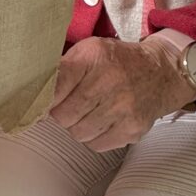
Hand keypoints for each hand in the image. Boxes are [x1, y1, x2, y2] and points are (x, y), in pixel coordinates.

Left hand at [50, 36, 195, 151]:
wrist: (162, 72)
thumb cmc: (119, 62)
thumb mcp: (90, 50)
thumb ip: (63, 67)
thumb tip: (33, 87)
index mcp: (94, 57)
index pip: (56, 84)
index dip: (44, 98)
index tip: (39, 102)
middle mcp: (110, 82)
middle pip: (64, 115)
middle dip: (60, 114)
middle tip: (68, 106)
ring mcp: (123, 108)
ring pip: (78, 133)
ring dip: (77, 126)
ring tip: (87, 113)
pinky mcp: (133, 128)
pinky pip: (97, 145)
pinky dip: (93, 137)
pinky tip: (101, 122)